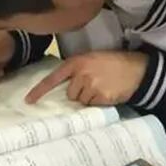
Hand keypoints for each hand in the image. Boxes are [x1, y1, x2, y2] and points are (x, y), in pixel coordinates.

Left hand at [25, 50, 149, 105]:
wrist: (137, 69)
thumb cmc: (115, 64)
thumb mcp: (93, 60)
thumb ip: (78, 70)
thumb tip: (67, 89)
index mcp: (76, 62)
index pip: (53, 78)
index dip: (40, 90)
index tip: (29, 101)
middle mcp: (81, 73)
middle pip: (70, 94)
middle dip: (79, 93)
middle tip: (95, 85)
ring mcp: (91, 85)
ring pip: (81, 101)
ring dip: (90, 98)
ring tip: (103, 88)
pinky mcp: (100, 96)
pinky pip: (93, 105)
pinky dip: (100, 102)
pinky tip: (108, 93)